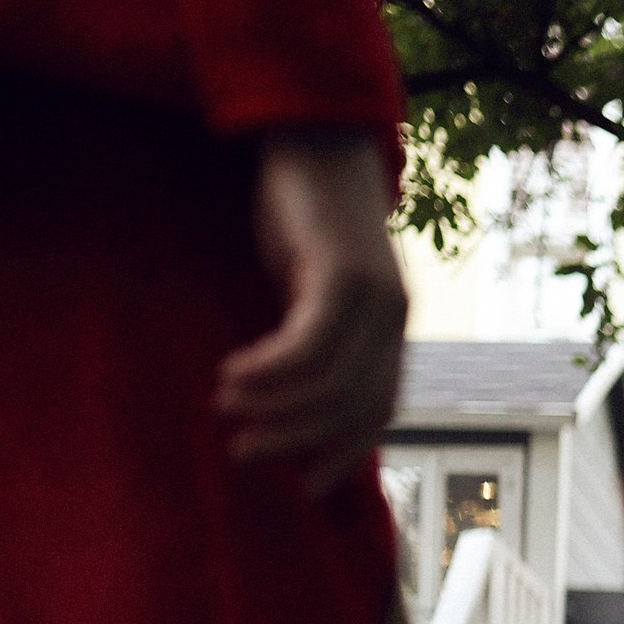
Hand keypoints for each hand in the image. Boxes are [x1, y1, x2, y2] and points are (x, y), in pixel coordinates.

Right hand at [217, 131, 407, 495]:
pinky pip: (310, 344)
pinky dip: (271, 369)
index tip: (302, 485)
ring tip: (228, 409)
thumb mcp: (308, 288)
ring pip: (333, 383)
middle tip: (244, 453)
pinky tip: (233, 374)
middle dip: (300, 440)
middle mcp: (395, 320)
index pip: (378, 411)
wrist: (315, 139)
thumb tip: (283, 400)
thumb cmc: (303, 218)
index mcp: (392, 331)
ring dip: (277, 408)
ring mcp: (376, 298)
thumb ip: (309, 338)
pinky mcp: (345, 274)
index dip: (343, 451)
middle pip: (356, 407)